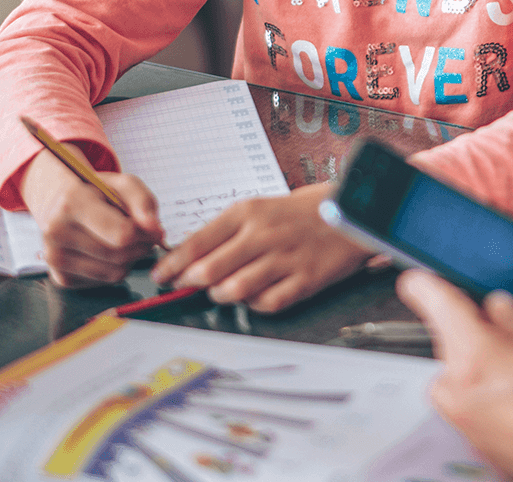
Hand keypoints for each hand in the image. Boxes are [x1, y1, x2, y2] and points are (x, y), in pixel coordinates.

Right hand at [20, 147, 163, 287]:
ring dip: (131, 259)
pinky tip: (109, 250)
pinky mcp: (60, 278)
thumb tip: (156, 230)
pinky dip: (115, 268)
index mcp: (71, 203)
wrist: (58, 204)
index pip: (121, 234)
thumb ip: (143, 201)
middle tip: (145, 235)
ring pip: (114, 273)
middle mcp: (56, 233)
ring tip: (126, 240)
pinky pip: (104, 282)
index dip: (146, 234)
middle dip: (141, 246)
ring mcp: (54, 258)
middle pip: (119, 256)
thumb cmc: (96, 192)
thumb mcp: (123, 183)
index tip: (154, 228)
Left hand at [150, 184, 367, 311]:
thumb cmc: (299, 212)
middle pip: (210, 271)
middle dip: (192, 283)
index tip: (161, 276)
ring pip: (234, 290)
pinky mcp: (305, 280)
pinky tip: (254, 295)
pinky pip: (266, 304)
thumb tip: (187, 257)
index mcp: (249, 212)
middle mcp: (265, 234)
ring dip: (221, 295)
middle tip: (188, 286)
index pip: (197, 243)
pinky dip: (253, 304)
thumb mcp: (260, 208)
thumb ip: (225, 232)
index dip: (172, 265)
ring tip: (223, 290)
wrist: (351, 210)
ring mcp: (286, 258)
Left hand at [397, 271, 512, 481]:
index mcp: (476, 355)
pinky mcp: (480, 445)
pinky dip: (491, 390)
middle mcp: (460, 392)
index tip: (421, 277)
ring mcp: (467, 423)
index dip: (427, 284)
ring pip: (459, 372)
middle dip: (471, 328)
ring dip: (481, 361)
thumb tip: (500, 309)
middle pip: (447, 340)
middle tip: (509, 324)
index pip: (433, 303)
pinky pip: (472, 401)